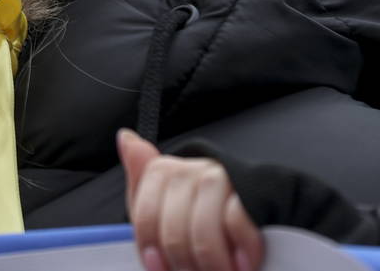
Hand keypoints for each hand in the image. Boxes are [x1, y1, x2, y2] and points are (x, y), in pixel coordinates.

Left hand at [119, 129, 263, 270]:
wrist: (268, 222)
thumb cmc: (205, 219)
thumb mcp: (166, 206)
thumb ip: (141, 183)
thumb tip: (126, 137)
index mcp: (167, 172)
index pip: (144, 217)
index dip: (151, 250)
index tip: (160, 268)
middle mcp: (194, 170)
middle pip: (173, 229)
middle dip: (184, 262)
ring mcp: (224, 179)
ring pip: (202, 231)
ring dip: (212, 263)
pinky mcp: (254, 192)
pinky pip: (236, 225)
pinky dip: (241, 252)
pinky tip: (242, 264)